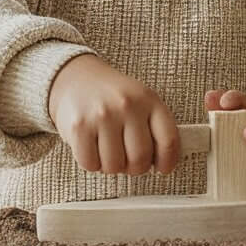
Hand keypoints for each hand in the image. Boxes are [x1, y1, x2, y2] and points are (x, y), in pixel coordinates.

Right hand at [47, 54, 182, 175]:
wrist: (76, 77)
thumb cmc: (112, 97)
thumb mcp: (141, 102)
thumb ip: (155, 128)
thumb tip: (163, 162)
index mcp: (149, 99)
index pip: (168, 140)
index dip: (167, 161)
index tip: (162, 168)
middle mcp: (127, 105)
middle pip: (140, 159)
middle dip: (135, 167)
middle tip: (128, 160)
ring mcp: (103, 115)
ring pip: (114, 166)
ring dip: (112, 166)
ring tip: (108, 150)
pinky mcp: (80, 126)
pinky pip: (91, 164)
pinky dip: (92, 163)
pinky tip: (92, 148)